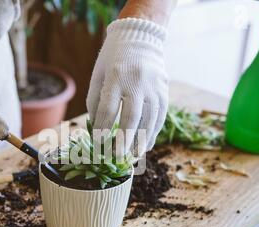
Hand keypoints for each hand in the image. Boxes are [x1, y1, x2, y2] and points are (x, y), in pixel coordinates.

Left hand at [87, 18, 168, 156]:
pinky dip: (154, 132)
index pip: (107, 109)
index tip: (98, 145)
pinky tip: (147, 145)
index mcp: (115, 76)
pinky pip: (160, 116)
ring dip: (141, 141)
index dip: (102, 129)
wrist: (140, 37)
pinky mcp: (164, 90)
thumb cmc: (113, 58)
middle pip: (130, 118)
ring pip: (149, 120)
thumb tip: (95, 126)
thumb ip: (95, 98)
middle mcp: (136, 82)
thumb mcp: (98, 73)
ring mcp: (153, 86)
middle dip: (123, 140)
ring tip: (133, 156)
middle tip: (117, 158)